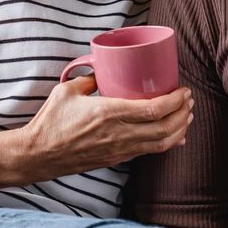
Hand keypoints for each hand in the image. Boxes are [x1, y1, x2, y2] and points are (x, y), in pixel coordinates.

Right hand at [18, 76, 192, 181]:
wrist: (38, 155)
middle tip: (189, 100)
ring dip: (180, 129)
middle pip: (165, 128)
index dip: (175, 101)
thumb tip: (105, 68)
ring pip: (161, 143)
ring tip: (187, 115)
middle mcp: (118, 134)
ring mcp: (119, 150)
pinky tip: (175, 136)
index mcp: (108, 113)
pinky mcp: (117, 159)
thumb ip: (90, 78)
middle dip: (183, 114)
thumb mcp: (67, 91)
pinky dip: (167, 143)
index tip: (184, 91)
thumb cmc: (50, 121)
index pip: (153, 110)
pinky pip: (150, 152)